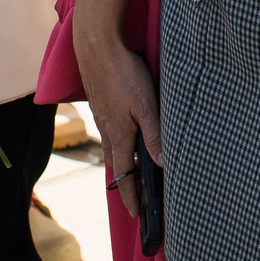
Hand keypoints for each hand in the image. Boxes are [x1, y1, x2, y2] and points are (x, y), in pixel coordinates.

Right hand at [76, 27, 162, 219]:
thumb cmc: (124, 73)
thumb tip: (163, 164)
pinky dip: (116, 141)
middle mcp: (107, 130)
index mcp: (118, 135)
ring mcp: (101, 116)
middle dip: (125, 183)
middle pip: (116, 164)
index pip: (125, 175)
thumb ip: (154, 134)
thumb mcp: (146, 104)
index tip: (137, 215)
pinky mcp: (100, 102)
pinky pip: (108, 130)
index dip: (131, 197)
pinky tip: (122, 133)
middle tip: (134, 197)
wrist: (96, 45)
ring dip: (120, 162)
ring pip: (111, 146)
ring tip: (129, 170)